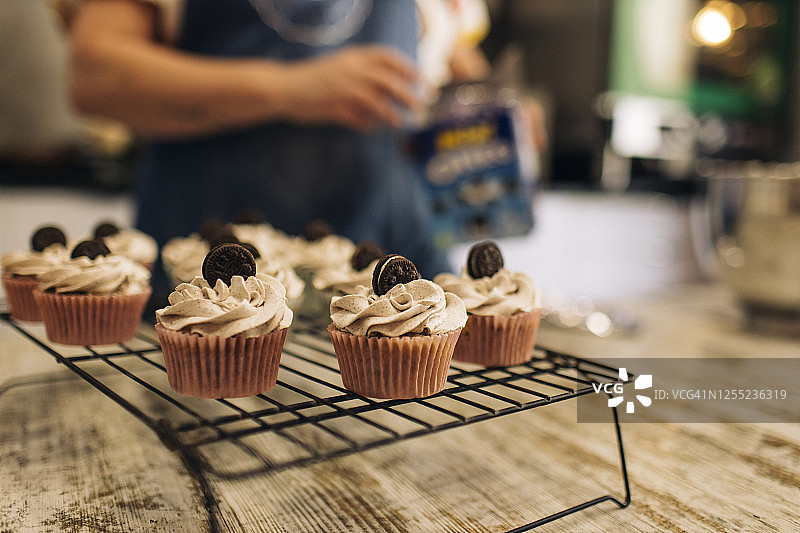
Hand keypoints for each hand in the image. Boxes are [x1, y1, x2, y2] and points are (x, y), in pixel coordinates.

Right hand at [280, 45, 420, 130]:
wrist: (284, 87)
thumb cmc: (316, 78)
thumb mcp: (341, 65)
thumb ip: (364, 71)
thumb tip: (392, 84)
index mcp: (353, 57)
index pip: (386, 57)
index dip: (406, 67)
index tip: (420, 79)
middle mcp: (349, 71)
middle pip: (386, 81)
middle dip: (406, 94)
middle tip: (418, 105)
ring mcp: (341, 90)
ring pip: (374, 101)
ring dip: (390, 114)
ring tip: (399, 123)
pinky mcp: (332, 109)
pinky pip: (356, 119)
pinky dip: (367, 124)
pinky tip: (372, 129)